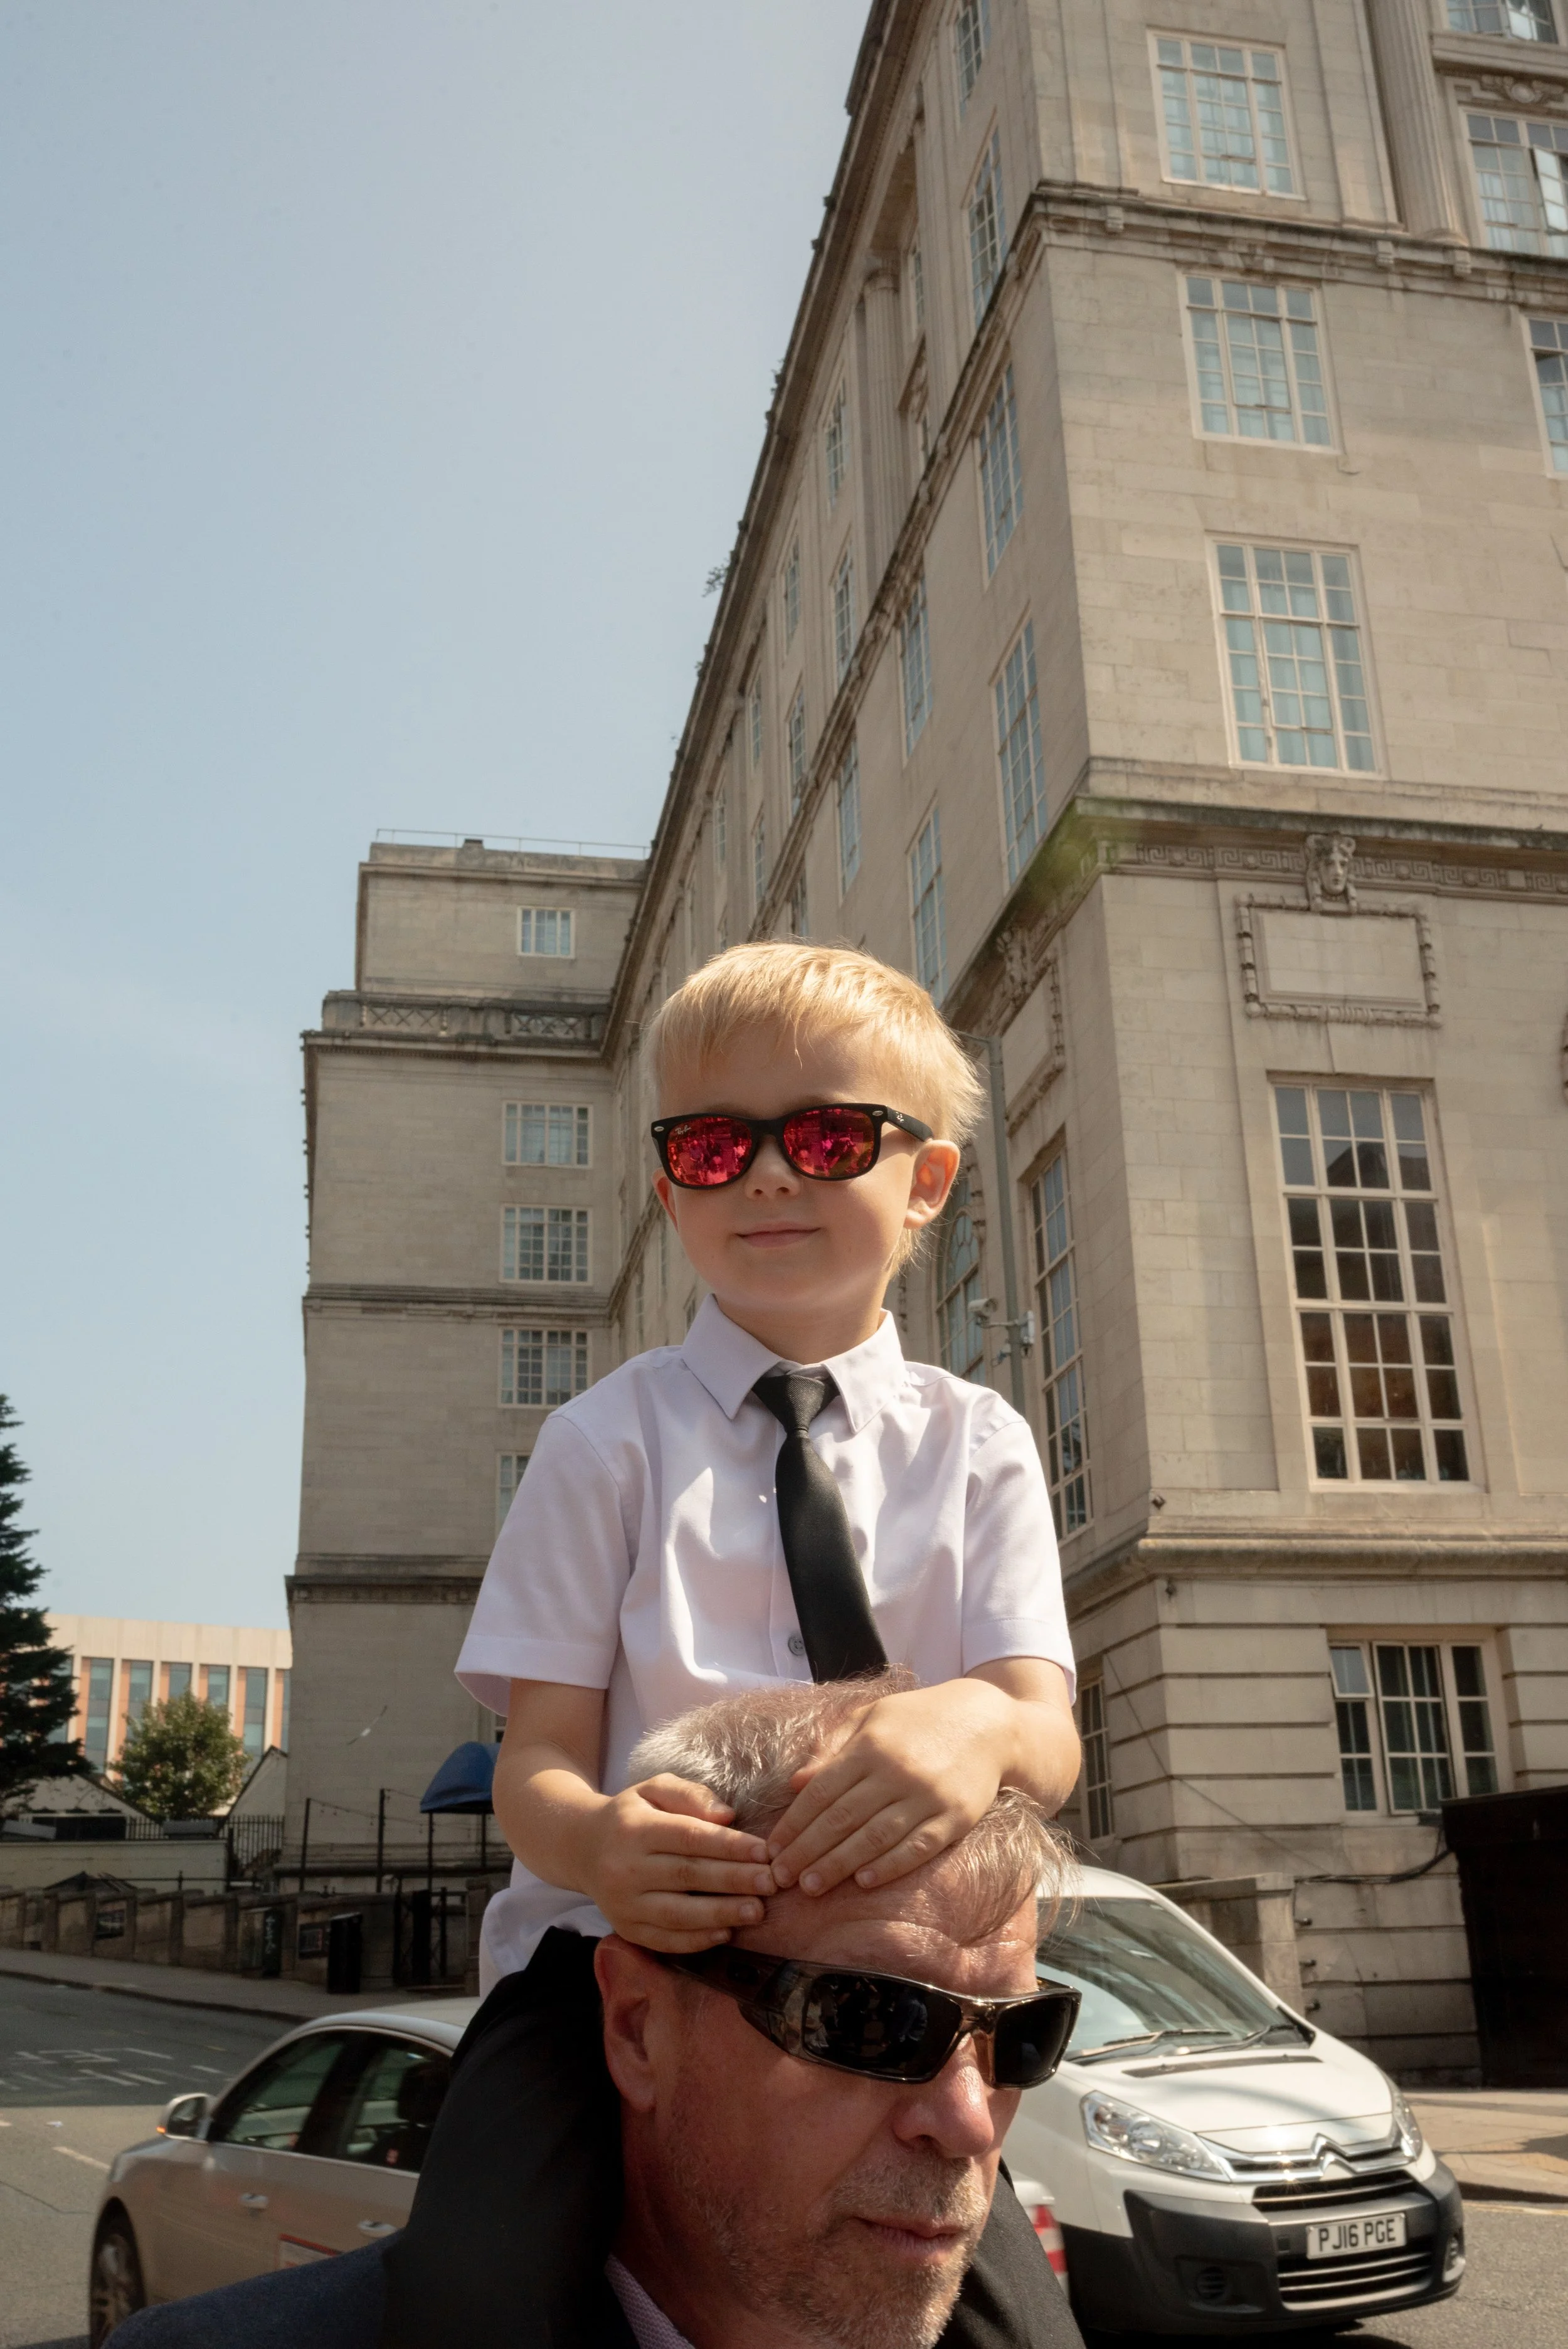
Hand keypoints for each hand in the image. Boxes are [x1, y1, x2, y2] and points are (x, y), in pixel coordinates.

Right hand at [584, 1774, 776, 1952]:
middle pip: (687, 1876)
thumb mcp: (653, 1789)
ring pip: (677, 1913)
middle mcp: (624, 1868)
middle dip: (734, 1881)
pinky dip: (696, 1940)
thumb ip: (690, 1795)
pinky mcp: (625, 1929)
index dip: (730, 1846)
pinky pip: (664, 1940)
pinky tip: (725, 1932)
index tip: (765, 1851)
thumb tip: (727, 1816)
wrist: (581, 1848)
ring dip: (721, 1914)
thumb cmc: (631, 1815)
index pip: (689, 1837)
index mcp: (634, 1828)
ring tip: (757, 1911)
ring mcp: (622, 1903)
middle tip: (772, 1883)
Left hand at [765, 1679, 1017, 1896]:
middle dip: (808, 1851)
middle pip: (842, 1819)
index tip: (773, 1847)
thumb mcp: (872, 1718)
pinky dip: (889, 1867)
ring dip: (839, 1865)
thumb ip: (833, 1748)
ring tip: (812, 1886)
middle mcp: (897, 1772)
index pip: (822, 1791)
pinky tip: (864, 1881)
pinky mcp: (955, 1818)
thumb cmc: (920, 1719)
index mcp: (871, 1746)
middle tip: (781, 1877)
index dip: (794, 1823)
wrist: (988, 1723)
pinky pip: (917, 1847)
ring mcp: (927, 1796)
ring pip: (875, 1838)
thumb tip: (795, 1783)